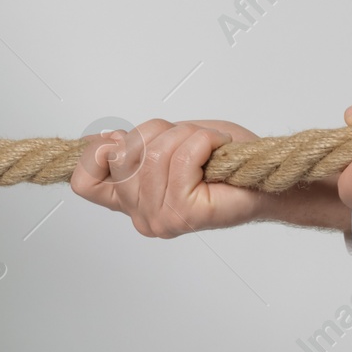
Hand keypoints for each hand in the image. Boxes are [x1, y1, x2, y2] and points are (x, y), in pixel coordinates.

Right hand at [71, 119, 270, 236]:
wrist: (266, 179)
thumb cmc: (223, 161)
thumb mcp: (169, 141)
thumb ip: (134, 145)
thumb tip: (106, 141)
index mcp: (131, 202)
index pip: (86, 182)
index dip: (96, 153)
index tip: (121, 139)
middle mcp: (141, 216)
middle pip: (125, 155)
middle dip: (160, 132)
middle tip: (188, 140)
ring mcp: (161, 219)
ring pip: (155, 154)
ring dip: (187, 136)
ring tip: (207, 147)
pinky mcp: (185, 214)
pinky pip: (182, 159)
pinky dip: (204, 142)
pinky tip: (216, 151)